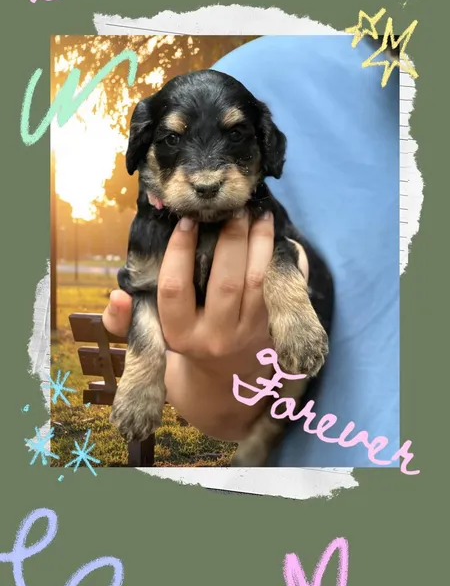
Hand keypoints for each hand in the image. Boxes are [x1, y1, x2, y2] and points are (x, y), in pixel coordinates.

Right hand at [103, 211, 276, 440]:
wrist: (227, 378)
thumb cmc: (183, 340)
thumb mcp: (150, 336)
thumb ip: (123, 319)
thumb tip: (118, 295)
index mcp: (179, 333)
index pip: (175, 288)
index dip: (179, 251)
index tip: (185, 220)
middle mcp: (216, 336)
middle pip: (225, 282)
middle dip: (230, 240)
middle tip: (231, 208)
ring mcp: (249, 333)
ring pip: (258, 282)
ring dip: (260, 243)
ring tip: (258, 213)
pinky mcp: (275, 328)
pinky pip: (283, 289)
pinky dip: (284, 259)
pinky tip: (278, 234)